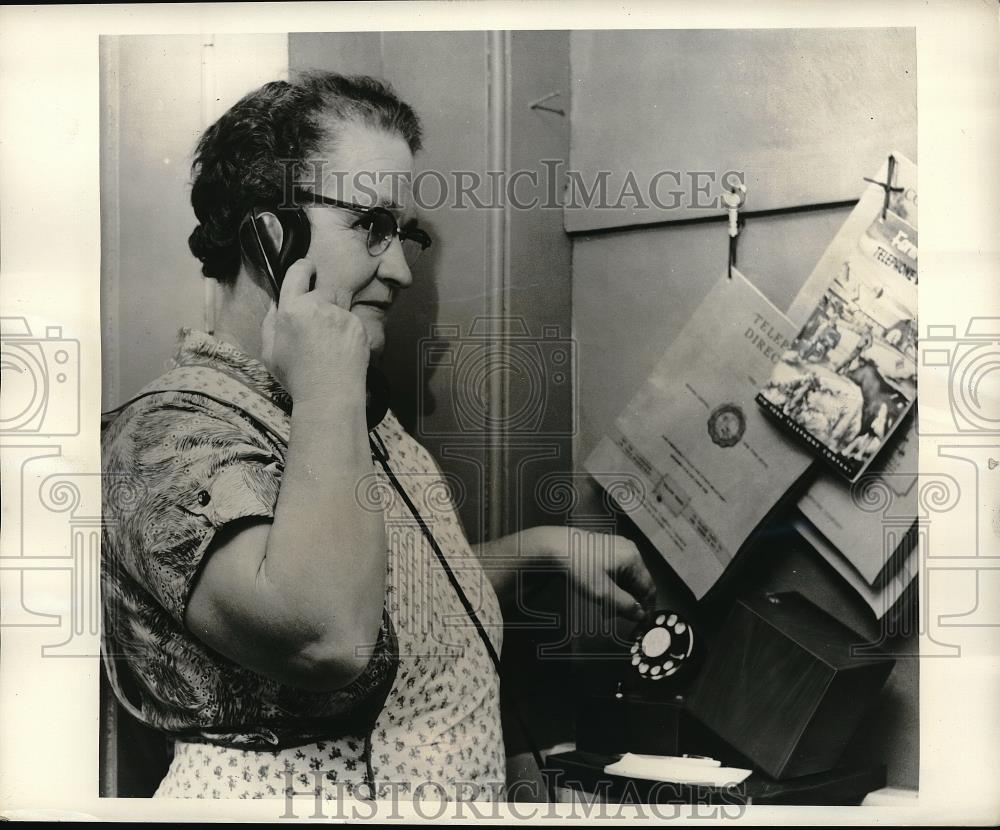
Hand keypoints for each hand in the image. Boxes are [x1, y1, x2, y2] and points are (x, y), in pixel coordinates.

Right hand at [261, 259, 369, 404]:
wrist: (329, 395)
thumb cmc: (297, 377)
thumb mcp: (269, 352)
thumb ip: (270, 323)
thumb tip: (276, 303)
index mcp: (292, 309)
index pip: (298, 271)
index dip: (304, 267)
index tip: (308, 270)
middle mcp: (318, 306)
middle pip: (322, 290)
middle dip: (320, 302)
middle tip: (316, 327)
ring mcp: (342, 315)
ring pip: (338, 308)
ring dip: (334, 319)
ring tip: (328, 345)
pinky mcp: (359, 326)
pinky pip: (351, 322)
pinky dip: (347, 333)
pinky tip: (341, 352)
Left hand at [521, 526, 656, 621]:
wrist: (555, 547)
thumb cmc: (578, 565)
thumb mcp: (603, 592)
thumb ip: (625, 605)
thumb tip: (640, 614)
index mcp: (633, 558)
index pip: (649, 588)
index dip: (645, 607)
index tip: (639, 621)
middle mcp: (629, 550)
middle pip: (638, 582)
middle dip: (628, 601)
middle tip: (614, 615)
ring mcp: (618, 547)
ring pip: (627, 577)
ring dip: (619, 594)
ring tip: (603, 605)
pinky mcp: (607, 547)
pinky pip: (618, 569)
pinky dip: (612, 583)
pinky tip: (600, 591)